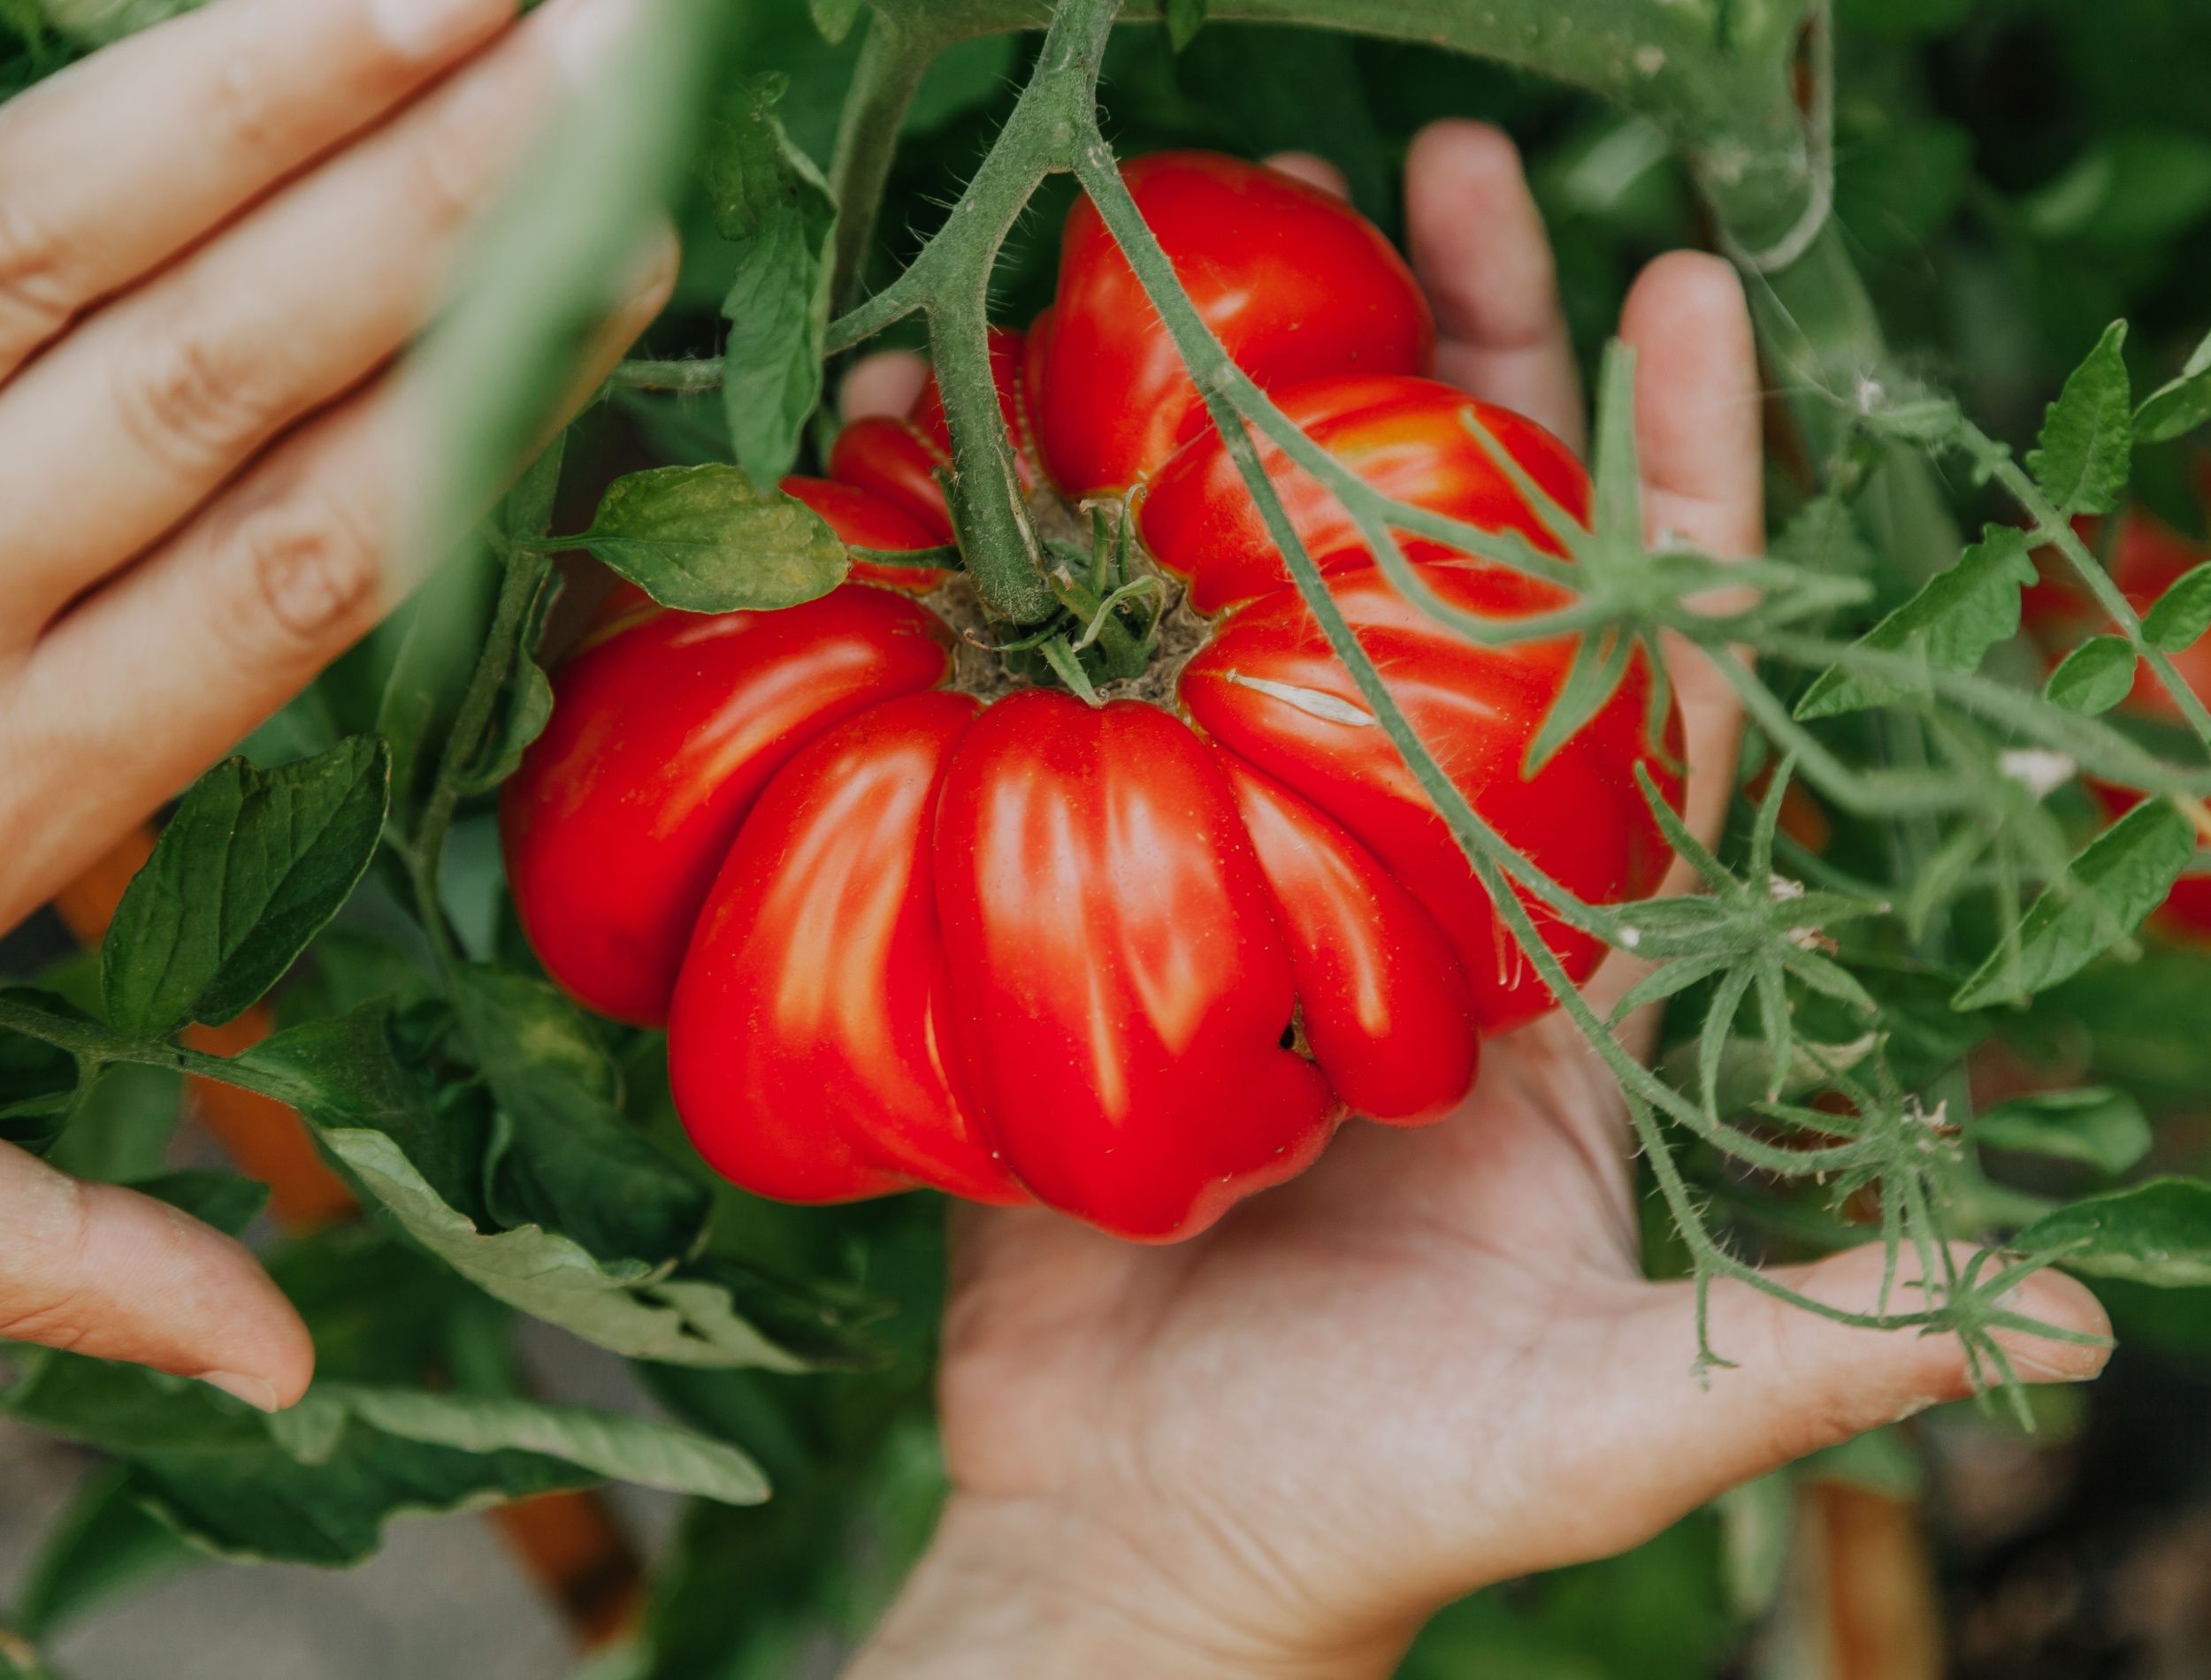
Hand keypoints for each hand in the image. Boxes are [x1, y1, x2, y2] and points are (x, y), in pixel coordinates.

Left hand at [0, 0, 676, 1407]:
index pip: (294, 559)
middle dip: (427, 191)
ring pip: (40, 238)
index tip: (617, 265)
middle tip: (600, 33)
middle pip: (213, 363)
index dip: (472, 404)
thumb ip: (49, 1252)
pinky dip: (53, 113)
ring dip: (259, 88)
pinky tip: (196, 23)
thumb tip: (281, 1351)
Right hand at [847, 124, 2111, 1678]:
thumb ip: (1815, 1348)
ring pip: (1276, 627)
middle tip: (1450, 180)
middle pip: (1463, 599)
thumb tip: (2086, 1315)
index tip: (1679, 296)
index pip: (1648, 694)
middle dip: (1477, 384)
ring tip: (1235, 253)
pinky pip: (1096, 727)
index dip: (1674, 499)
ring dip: (1266, 445)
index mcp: (1578, 974)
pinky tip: (1011, 462)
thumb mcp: (1610, 1426)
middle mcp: (1433, 894)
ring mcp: (1265, 890)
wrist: (1140, 1547)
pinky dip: (1062, 597)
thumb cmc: (1382, 1499)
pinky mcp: (1115, 920)